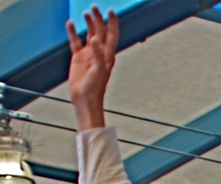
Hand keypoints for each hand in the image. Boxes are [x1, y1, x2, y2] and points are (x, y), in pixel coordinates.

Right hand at [66, 6, 118, 127]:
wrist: (84, 99)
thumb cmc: (95, 89)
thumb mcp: (99, 70)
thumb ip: (98, 54)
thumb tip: (95, 38)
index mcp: (107, 55)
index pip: (112, 35)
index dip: (112, 22)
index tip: (111, 11)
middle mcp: (99, 52)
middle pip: (100, 31)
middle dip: (98, 18)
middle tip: (94, 7)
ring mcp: (88, 54)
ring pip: (89, 34)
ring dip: (88, 23)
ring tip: (85, 13)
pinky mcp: (78, 57)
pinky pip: (75, 41)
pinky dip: (72, 32)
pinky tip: (70, 24)